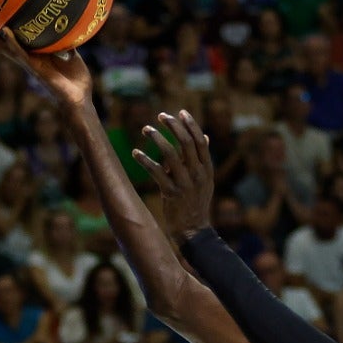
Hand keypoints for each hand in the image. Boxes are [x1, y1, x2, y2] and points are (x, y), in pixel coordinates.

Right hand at [0, 17, 93, 117]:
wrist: (80, 98)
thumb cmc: (75, 79)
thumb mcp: (71, 52)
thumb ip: (67, 39)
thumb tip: (68, 20)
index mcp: (34, 54)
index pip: (14, 38)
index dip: (3, 26)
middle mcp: (27, 59)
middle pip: (2, 42)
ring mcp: (29, 65)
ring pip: (5, 47)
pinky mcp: (35, 70)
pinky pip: (21, 55)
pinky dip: (13, 43)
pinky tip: (6, 32)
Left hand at [132, 110, 214, 241]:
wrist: (194, 230)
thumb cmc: (197, 203)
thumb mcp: (205, 180)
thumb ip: (203, 159)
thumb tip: (205, 136)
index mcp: (206, 169)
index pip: (199, 141)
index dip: (190, 125)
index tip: (180, 112)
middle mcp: (198, 174)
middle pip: (186, 144)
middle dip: (173, 126)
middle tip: (161, 116)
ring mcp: (185, 184)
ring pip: (171, 155)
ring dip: (158, 139)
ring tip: (146, 129)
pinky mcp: (171, 193)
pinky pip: (157, 172)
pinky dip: (145, 161)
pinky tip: (135, 153)